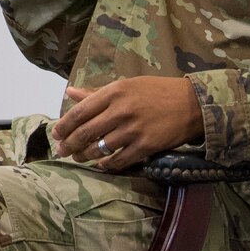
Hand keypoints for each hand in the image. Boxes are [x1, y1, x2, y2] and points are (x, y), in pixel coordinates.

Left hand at [52, 79, 203, 170]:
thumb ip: (96, 93)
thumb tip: (70, 93)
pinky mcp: (145, 146)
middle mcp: (121, 110)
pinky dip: (106, 164)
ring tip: (79, 158)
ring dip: (85, 156)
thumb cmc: (156, 91)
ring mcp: (133, 130)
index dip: (64, 126)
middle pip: (85, 133)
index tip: (56, 134)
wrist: (192, 103)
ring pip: (99, 149)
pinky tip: (101, 164)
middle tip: (62, 151)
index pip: (79, 112)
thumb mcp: (126, 85)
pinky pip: (118, 160)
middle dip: (69, 145)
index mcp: (114, 92)